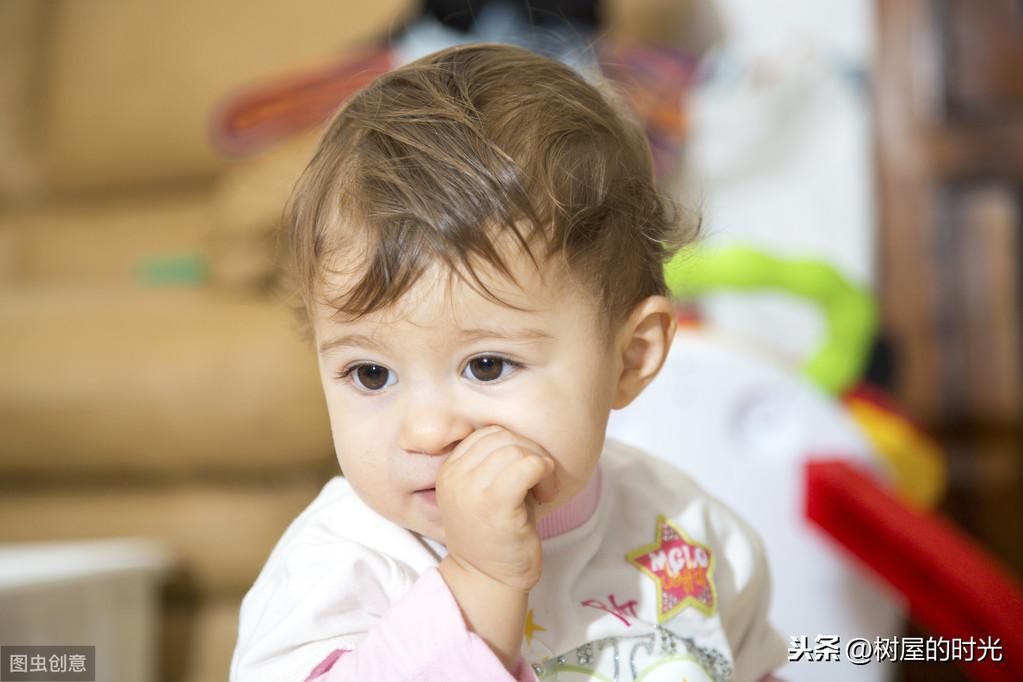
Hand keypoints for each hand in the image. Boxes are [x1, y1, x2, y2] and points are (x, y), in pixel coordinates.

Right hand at [436, 425, 558, 593]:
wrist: (488, 579)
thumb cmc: (495, 535)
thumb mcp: (483, 490)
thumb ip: (493, 460)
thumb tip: (522, 435)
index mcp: (449, 470)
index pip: (487, 432)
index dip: (514, 444)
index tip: (524, 472)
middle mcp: (455, 477)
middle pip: (502, 436)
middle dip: (530, 452)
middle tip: (539, 480)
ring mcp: (471, 491)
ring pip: (516, 449)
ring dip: (540, 465)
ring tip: (542, 490)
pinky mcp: (495, 506)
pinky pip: (528, 466)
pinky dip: (545, 474)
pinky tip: (546, 494)